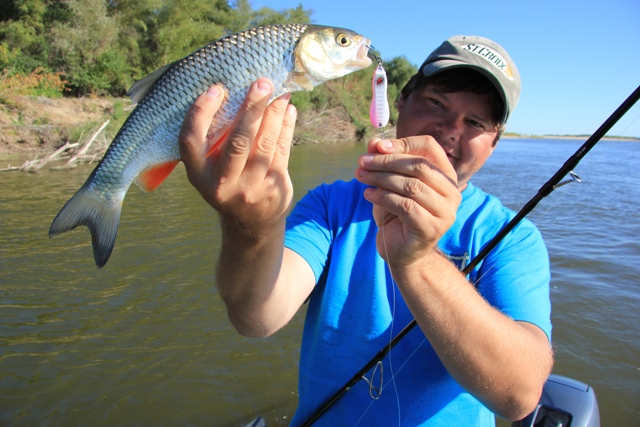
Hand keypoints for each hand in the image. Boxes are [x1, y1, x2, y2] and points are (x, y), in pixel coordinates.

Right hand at [179, 78, 296, 234]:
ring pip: (265, 144)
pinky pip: (283, 151)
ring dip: (274, 114)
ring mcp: (251, 189)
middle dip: (252, 108)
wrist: (251, 222)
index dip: (201, 113)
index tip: (216, 89)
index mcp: (198, 174)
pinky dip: (286, 127)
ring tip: (280, 93)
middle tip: (262, 83)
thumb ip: (215, 139)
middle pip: (238, 141)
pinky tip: (288, 111)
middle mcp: (222, 184)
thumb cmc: (227, 181)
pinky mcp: (275, 188)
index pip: (191, 140)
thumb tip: (235, 92)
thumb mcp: (209, 168)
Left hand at [355, 136, 460, 265]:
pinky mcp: (431, 228)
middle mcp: (451, 192)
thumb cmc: (396, 214)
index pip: (429, 147)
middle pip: (419, 165)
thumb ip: (384, 161)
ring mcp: (444, 212)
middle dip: (386, 161)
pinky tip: (369, 195)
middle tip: (362, 162)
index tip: (377, 146)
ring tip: (361, 177)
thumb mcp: (389, 183)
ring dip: (381, 178)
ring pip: (411, 185)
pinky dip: (383, 197)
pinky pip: (405, 205)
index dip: (402, 143)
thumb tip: (374, 142)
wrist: (401, 251)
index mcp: (445, 175)